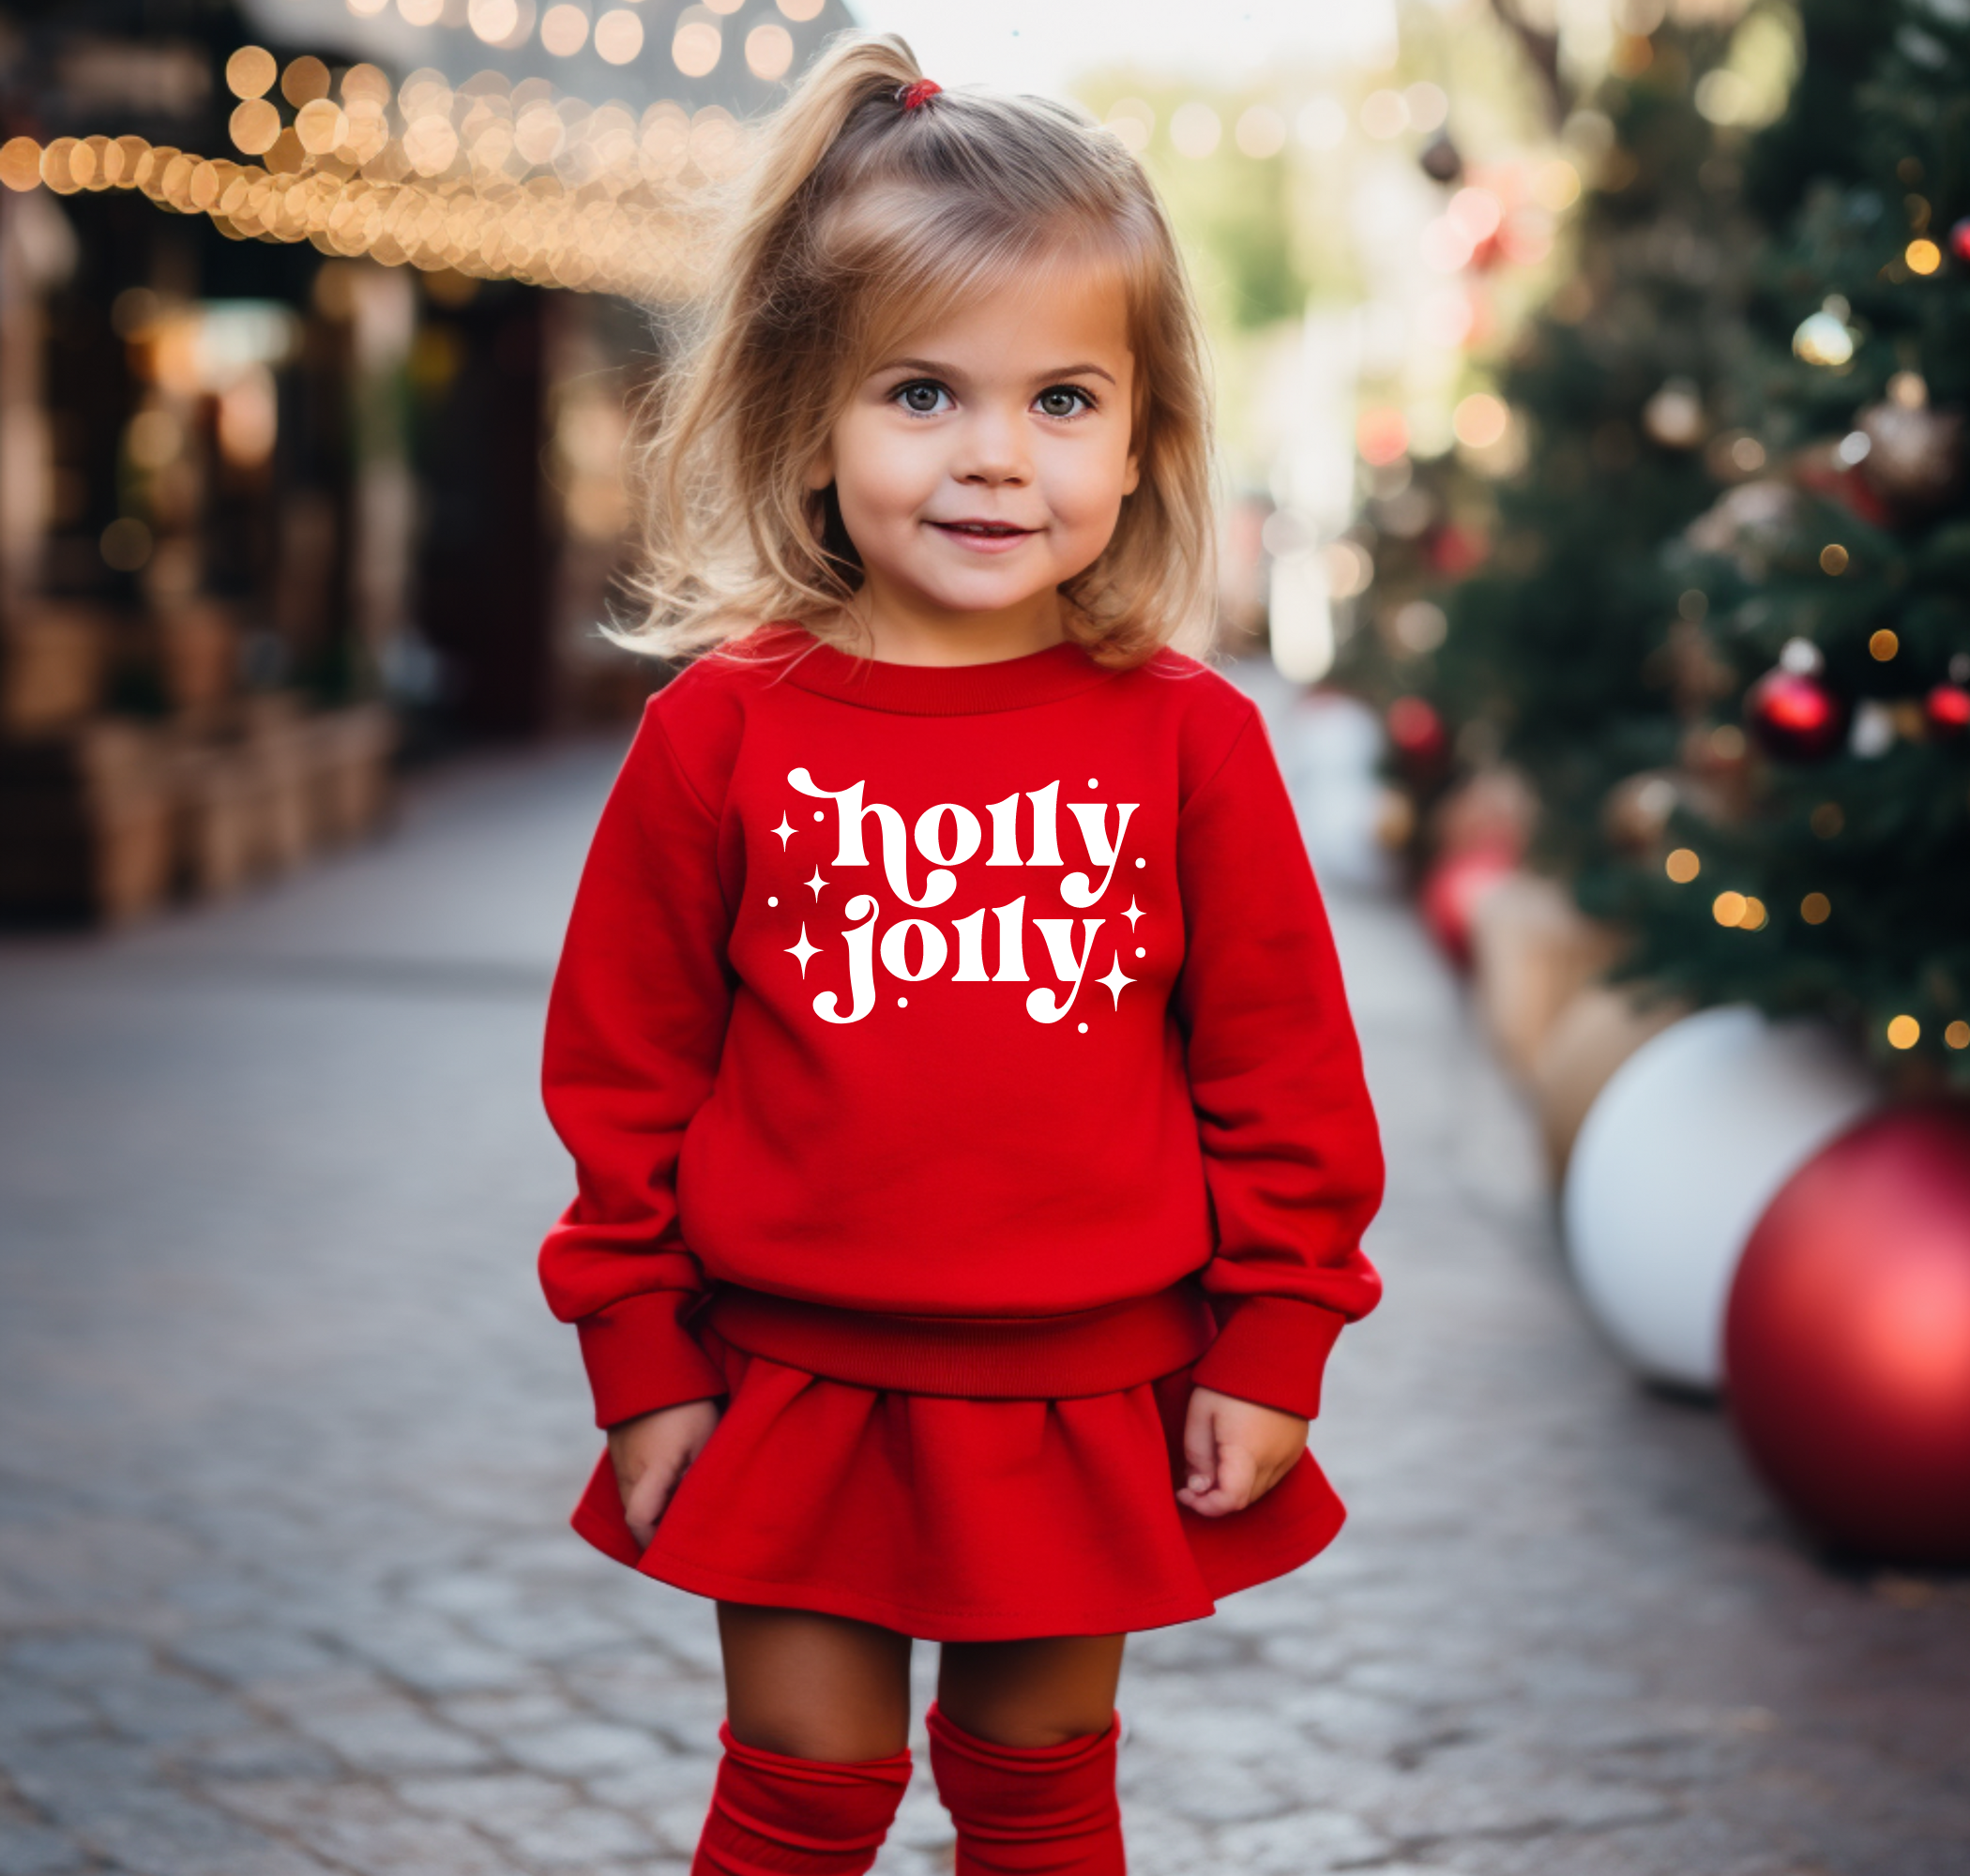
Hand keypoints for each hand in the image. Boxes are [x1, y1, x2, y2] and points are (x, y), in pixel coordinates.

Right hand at [608, 1398, 721, 1548]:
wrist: (651, 1360)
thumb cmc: (687, 1403)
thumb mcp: (705, 1439)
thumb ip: (699, 1478)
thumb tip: (698, 1512)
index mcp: (649, 1472)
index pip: (640, 1522)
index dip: (652, 1543)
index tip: (670, 1551)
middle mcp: (627, 1470)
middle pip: (633, 1515)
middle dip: (653, 1529)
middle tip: (681, 1533)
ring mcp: (618, 1458)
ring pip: (629, 1498)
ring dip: (649, 1507)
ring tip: (677, 1505)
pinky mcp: (617, 1446)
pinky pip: (627, 1480)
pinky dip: (643, 1490)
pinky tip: (666, 1481)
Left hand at [1176, 1386, 1306, 1517]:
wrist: (1274, 1351)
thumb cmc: (1229, 1380)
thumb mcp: (1200, 1413)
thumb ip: (1197, 1455)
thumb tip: (1198, 1487)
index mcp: (1247, 1452)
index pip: (1229, 1501)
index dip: (1204, 1506)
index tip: (1184, 1493)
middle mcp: (1274, 1460)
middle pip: (1243, 1500)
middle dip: (1216, 1497)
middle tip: (1192, 1480)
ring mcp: (1289, 1455)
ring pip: (1258, 1490)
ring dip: (1234, 1487)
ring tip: (1213, 1463)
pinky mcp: (1296, 1448)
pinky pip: (1272, 1476)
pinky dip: (1251, 1476)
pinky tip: (1236, 1454)